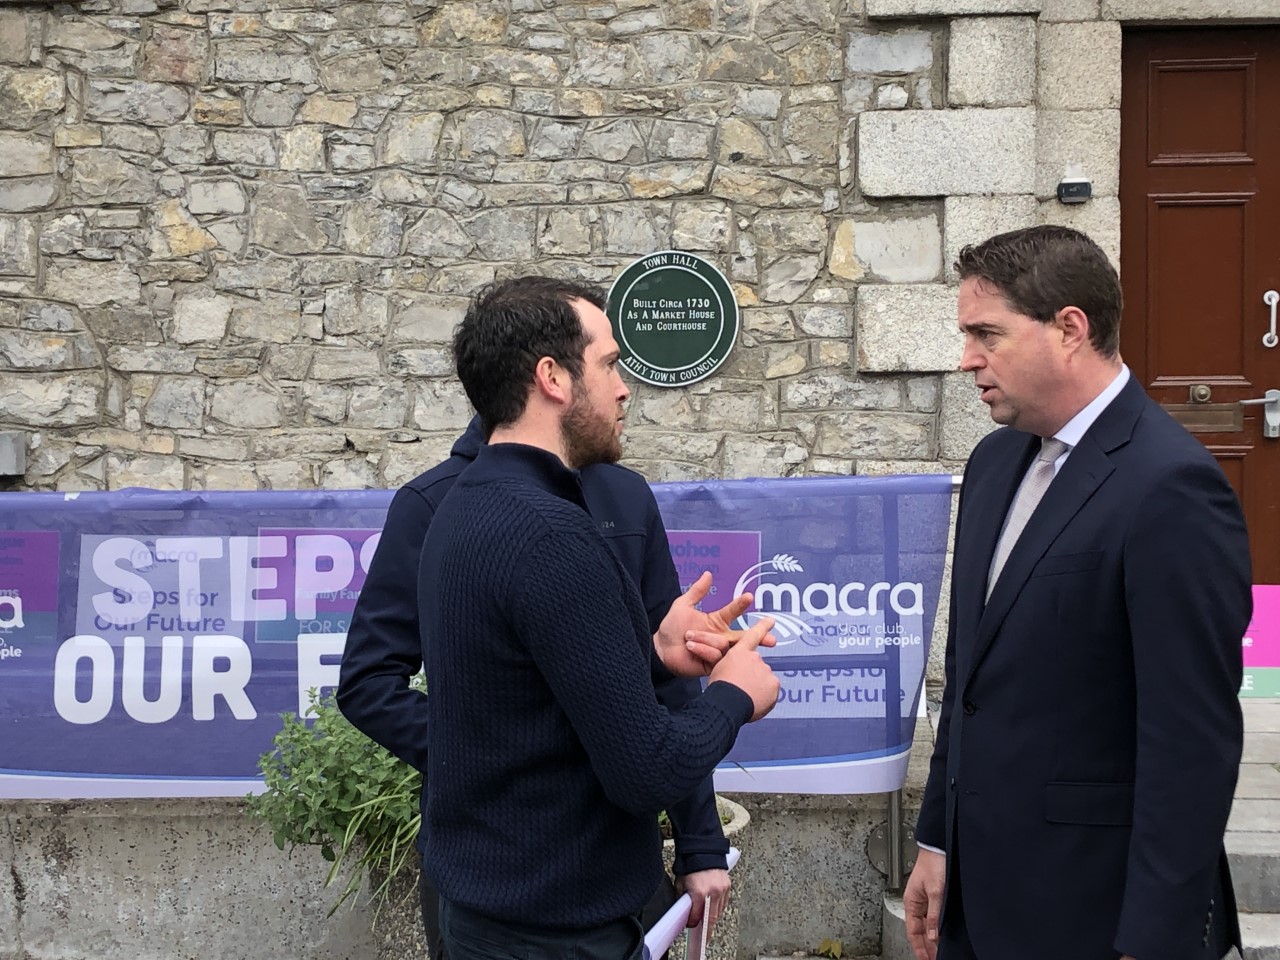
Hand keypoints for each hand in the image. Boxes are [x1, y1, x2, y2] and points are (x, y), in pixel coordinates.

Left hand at [654, 572, 773, 676]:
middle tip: (772, 639)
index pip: (733, 611)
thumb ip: (696, 592)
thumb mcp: (682, 606)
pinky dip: (703, 650)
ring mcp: (718, 651)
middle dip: (760, 637)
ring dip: (706, 639)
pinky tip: (692, 648)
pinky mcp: (713, 664)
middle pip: (744, 637)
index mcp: (717, 622)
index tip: (749, 596)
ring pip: (724, 645)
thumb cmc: (671, 628)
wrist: (661, 649)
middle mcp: (721, 637)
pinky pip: (716, 657)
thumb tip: (708, 573)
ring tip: (689, 638)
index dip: (740, 604)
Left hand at [677, 869, 730, 934]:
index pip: (696, 916)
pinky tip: (714, 910)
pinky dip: (718, 908)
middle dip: (706, 928)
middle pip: (711, 918)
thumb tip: (684, 911)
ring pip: (719, 911)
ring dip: (713, 918)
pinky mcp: (727, 885)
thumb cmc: (690, 865)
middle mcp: (712, 892)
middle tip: (704, 937)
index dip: (692, 923)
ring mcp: (721, 889)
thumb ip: (683, 899)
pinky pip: (724, 902)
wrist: (702, 850)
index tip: (690, 925)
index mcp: (699, 892)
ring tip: (708, 924)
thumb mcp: (681, 883)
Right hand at [706, 617, 778, 720]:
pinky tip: (754, 702)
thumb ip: (730, 665)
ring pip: (765, 678)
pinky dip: (766, 696)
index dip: (762, 627)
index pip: (752, 636)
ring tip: (745, 696)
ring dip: (758, 686)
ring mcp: (765, 670)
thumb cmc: (719, 689)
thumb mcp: (718, 670)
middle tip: (742, 686)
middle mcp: (754, 657)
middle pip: (757, 665)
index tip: (771, 620)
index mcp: (739, 652)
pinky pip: (771, 690)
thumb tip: (735, 670)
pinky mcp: (773, 683)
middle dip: (752, 674)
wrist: (727, 703)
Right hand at [903, 848, 945, 959]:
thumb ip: (934, 914)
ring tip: (939, 951)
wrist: (940, 845)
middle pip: (919, 930)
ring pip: (927, 924)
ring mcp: (926, 899)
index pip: (913, 931)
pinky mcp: (935, 895)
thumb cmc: (933, 862)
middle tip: (933, 958)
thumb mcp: (935, 891)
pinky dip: (937, 927)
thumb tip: (933, 935)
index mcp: (911, 901)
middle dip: (925, 946)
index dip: (919, 947)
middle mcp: (917, 902)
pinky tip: (943, 933)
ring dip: (932, 938)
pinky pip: (934, 917)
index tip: (926, 959)